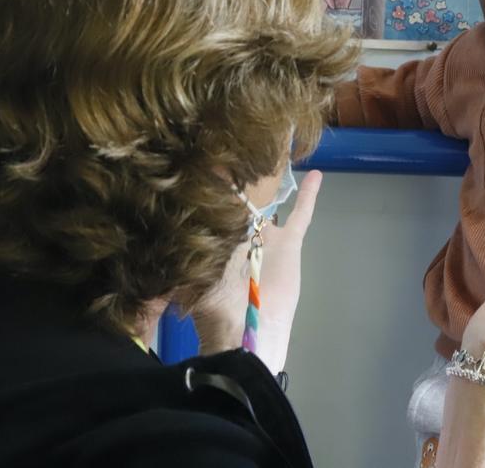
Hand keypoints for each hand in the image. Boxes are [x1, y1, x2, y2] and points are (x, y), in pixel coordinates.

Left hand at [192, 171, 319, 373]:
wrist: (247, 330)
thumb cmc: (214, 306)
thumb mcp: (190, 274)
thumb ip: (185, 250)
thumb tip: (169, 219)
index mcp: (216, 244)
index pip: (214, 210)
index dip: (211, 188)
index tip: (206, 162)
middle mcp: (240, 238)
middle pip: (241, 204)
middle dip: (239, 183)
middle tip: (238, 155)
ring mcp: (266, 239)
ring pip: (270, 205)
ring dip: (271, 185)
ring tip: (273, 156)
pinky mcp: (289, 244)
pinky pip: (301, 215)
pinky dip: (309, 196)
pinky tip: (315, 174)